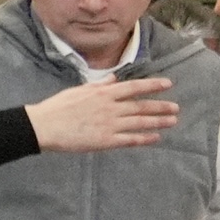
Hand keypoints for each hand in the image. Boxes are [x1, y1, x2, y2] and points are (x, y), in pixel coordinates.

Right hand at [25, 70, 183, 153]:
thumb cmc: (57, 107)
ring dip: (158, 121)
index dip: (152, 85)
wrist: (43, 126)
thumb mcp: (78, 90)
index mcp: (103, 93)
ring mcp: (110, 125)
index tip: (168, 84)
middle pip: (141, 106)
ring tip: (172, 121)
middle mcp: (111, 108)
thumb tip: (114, 79)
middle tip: (175, 108)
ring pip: (140, 122)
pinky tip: (155, 137)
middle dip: (161, 106)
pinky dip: (144, 138)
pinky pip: (130, 139)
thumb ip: (99, 85)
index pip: (134, 87)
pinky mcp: (106, 141)